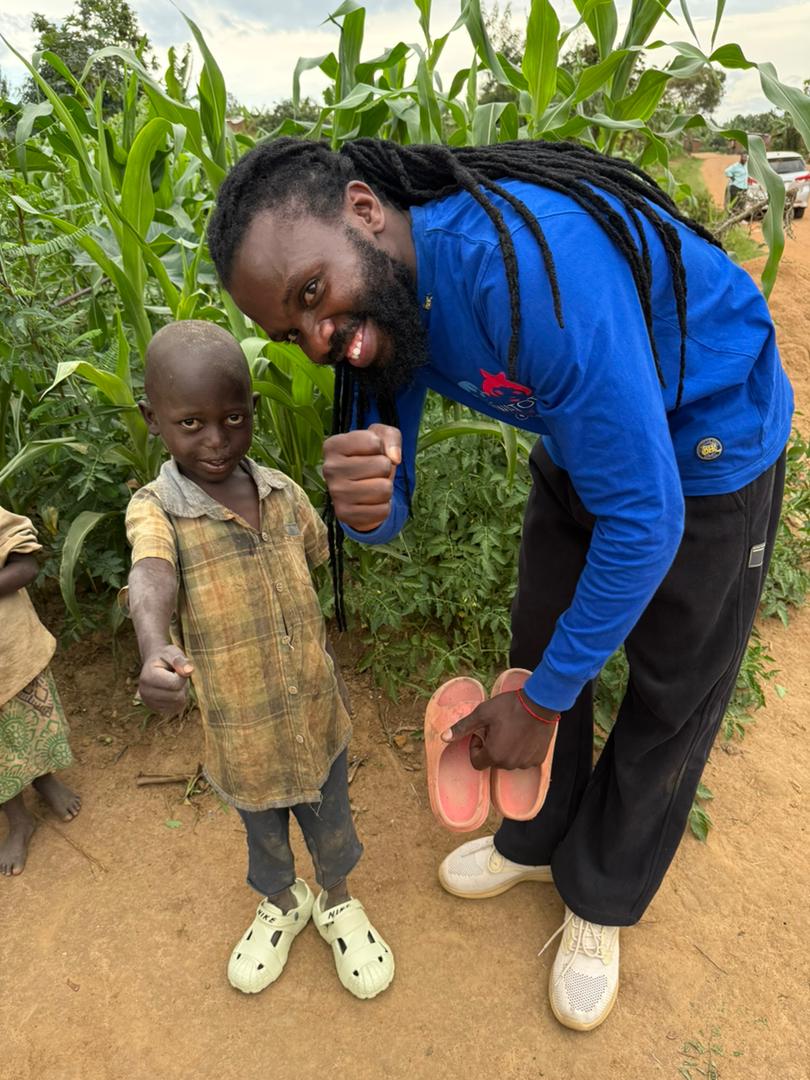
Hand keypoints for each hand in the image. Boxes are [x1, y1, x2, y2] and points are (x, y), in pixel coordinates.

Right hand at [138, 645, 192, 715]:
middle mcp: (145, 692)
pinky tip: (172, 690)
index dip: (183, 675)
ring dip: (182, 692)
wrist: (154, 665)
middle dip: (183, 685)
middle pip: (178, 696)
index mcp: (147, 677)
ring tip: (174, 682)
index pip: (175, 684)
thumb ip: (180, 661)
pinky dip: (179, 700)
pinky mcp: (156, 710)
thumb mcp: (172, 652)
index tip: (177, 668)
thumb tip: (189, 671)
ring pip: (179, 704)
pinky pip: (177, 709)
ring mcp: (149, 703)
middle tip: (176, 675)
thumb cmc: (164, 657)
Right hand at [322, 423, 401, 530]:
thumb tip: (395, 458)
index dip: (381, 447)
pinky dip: (383, 506)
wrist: (358, 490)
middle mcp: (330, 469)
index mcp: (333, 446)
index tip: (371, 452)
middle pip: (382, 465)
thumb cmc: (369, 458)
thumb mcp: (379, 438)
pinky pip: (383, 511)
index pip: (373, 442)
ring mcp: (335, 493)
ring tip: (373, 485)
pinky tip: (370, 501)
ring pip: (384, 489)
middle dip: (385, 468)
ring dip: (386, 488)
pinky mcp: (344, 514)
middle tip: (374, 472)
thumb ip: (391, 436)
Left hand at [442, 691, 556, 770]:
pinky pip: (523, 759)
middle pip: (493, 761)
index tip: (482, 733)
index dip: (475, 748)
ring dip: (506, 749)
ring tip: (511, 730)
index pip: (476, 762)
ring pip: (509, 761)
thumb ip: (463, 727)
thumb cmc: (510, 707)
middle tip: (497, 728)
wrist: (540, 703)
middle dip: (491, 747)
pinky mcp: (537, 759)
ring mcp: (525, 763)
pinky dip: (521, 750)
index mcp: (493, 755)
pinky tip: (523, 734)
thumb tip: (443, 738)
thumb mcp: (482, 713)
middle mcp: (509, 764)